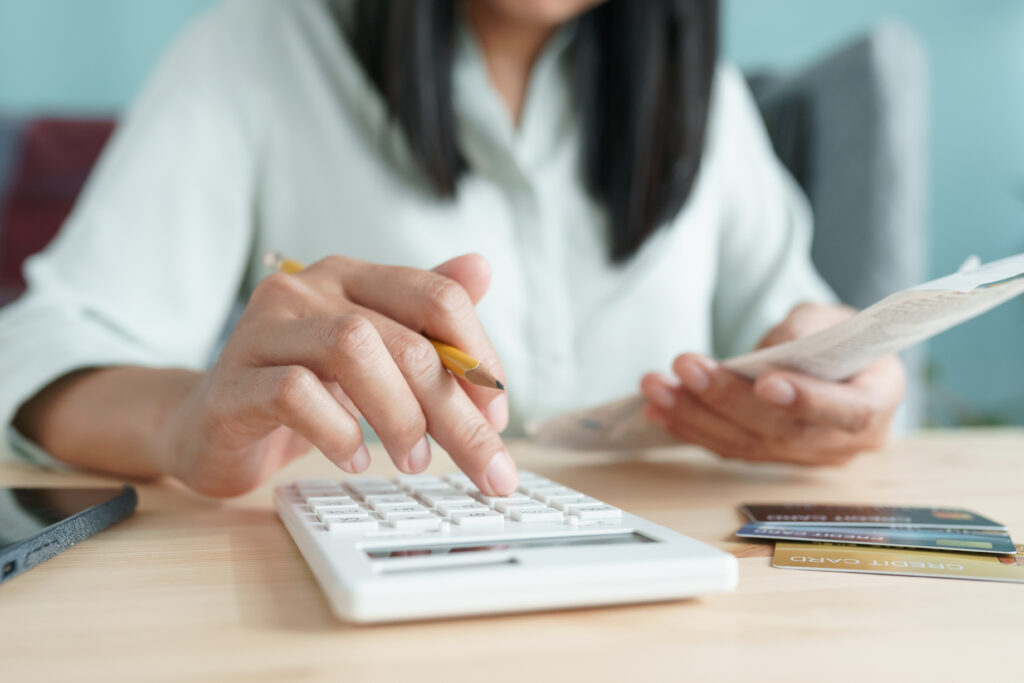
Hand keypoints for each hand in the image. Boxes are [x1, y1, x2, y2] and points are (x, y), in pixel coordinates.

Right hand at [158, 254, 515, 496]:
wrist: (210, 426)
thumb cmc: (302, 390)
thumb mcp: (373, 355)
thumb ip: (424, 317)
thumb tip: (482, 268)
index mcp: (350, 277)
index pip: (437, 297)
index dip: (479, 357)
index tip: (497, 416)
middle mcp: (306, 290)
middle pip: (405, 339)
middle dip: (456, 410)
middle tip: (484, 464)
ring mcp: (263, 331)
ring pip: (352, 348)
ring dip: (399, 415)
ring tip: (414, 460)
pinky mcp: (233, 381)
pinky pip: (295, 394)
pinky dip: (338, 432)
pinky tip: (353, 459)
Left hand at [639, 302, 904, 464]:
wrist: (835, 360)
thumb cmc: (838, 335)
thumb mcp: (832, 317)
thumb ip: (806, 331)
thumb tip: (769, 353)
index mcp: (878, 400)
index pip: (849, 411)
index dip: (808, 400)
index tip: (766, 383)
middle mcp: (845, 441)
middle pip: (783, 430)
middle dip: (727, 399)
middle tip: (686, 367)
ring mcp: (806, 455)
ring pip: (747, 444)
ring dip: (694, 415)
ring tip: (656, 386)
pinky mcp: (771, 457)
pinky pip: (728, 448)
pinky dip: (690, 427)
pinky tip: (658, 407)